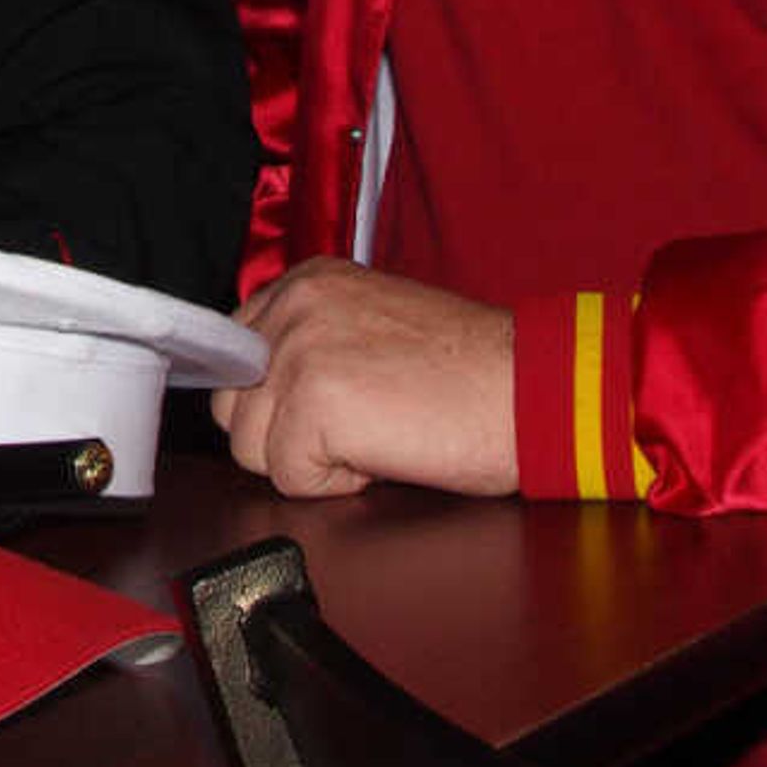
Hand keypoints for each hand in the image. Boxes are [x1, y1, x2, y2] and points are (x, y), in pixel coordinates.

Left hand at [210, 258, 514, 498]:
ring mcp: (299, 351)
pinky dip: (336, 484)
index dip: (276, 401)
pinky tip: (383, 454)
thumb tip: (263, 389)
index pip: (235, 356)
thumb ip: (313, 342)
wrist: (533, 391)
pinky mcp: (314, 402)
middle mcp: (295, 306)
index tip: (326, 409)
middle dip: (285, 434)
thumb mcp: (374, 327)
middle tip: (359, 425)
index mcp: (308, 282)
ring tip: (376, 435)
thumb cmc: (471, 374)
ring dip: (311, 460)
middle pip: (233, 405)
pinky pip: (290, 477)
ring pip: (251, 447)